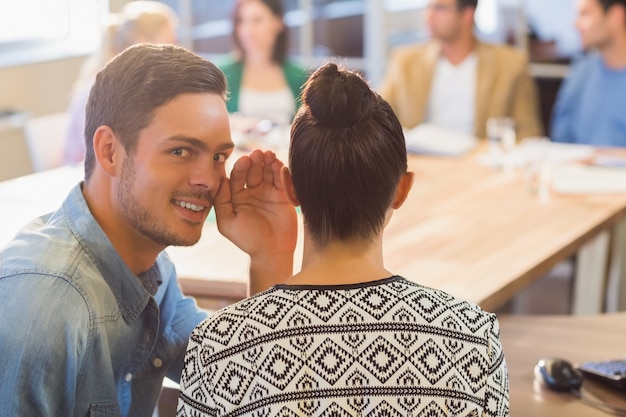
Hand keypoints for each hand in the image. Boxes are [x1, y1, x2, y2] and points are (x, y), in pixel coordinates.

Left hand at [214, 149, 296, 292]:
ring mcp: (267, 192)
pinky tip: (277, 163)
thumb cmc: (248, 240)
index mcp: (236, 197)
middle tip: (257, 154)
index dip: (240, 167)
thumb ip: (221, 201)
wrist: (272, 252)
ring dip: (267, 162)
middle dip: (254, 162)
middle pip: (252, 171)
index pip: (236, 177)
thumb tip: (221, 180)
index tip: (244, 160)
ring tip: (268, 155)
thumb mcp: (227, 223)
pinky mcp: (282, 195)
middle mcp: (251, 192)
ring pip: (266, 172)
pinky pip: (280, 179)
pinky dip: (279, 170)